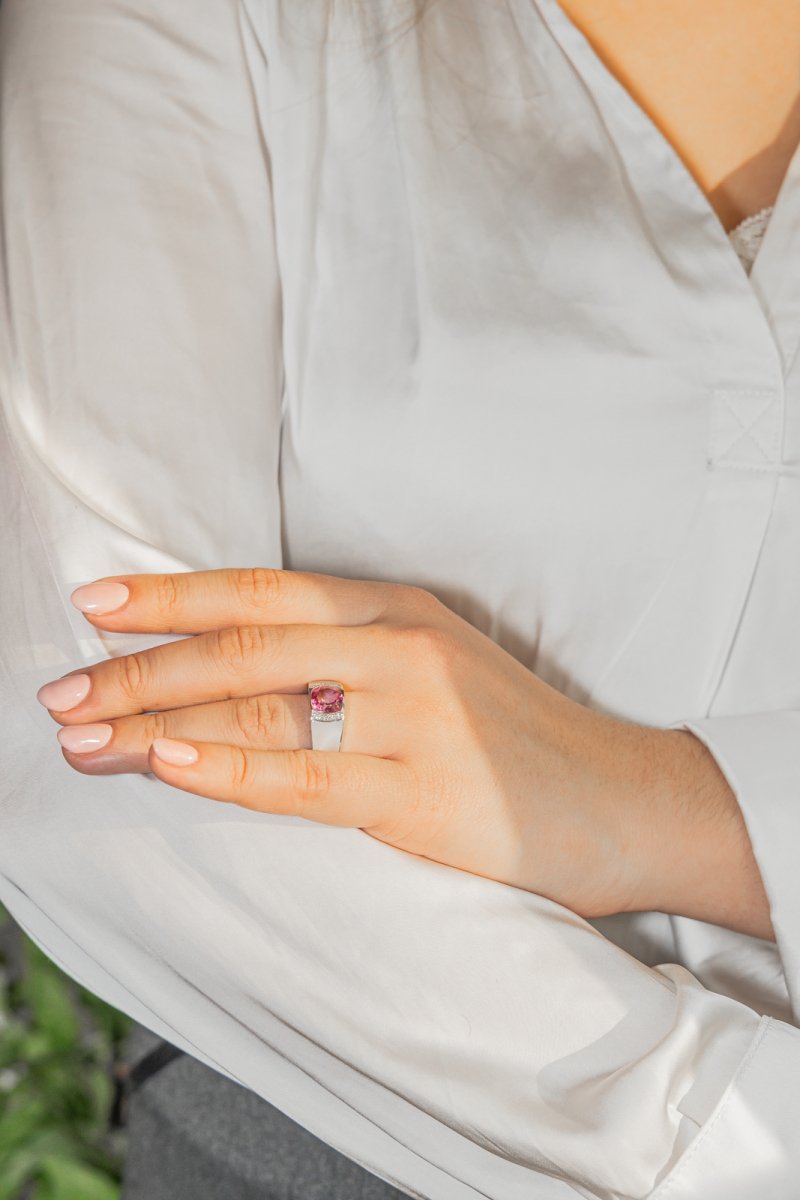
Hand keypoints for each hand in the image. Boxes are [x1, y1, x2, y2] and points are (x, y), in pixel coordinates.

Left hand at [35, 568, 707, 920]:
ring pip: (260, 709)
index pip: (265, 592)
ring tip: (84, 737)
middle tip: (62, 689)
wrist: (621, 798)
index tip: (98, 605)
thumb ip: (348, 664)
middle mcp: (401, 647)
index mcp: (400, 607)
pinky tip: (169, 764)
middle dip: (142, 667)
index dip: (175, 597)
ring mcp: (413, 716)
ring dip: (159, 723)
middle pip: (245, 645)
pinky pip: (306, 778)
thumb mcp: (437, 672)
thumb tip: (237, 680)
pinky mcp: (422, 790)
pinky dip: (230, 770)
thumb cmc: (519, 739)